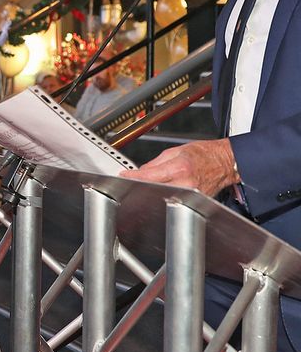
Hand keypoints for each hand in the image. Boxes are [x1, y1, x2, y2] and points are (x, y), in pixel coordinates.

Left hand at [121, 138, 236, 196]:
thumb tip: (142, 171)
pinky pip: (173, 198)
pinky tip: (160, 190)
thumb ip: (156, 162)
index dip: (133, 176)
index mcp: (179, 168)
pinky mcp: (193, 200)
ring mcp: (190, 194)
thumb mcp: (176, 151)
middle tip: (131, 182)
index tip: (124, 176)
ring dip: (150, 191)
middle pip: (153, 188)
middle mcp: (185, 183)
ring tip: (145, 186)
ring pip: (161, 195)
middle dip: (140, 185)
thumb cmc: (205, 154)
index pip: (149, 175)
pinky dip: (163, 194)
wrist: (226, 162)